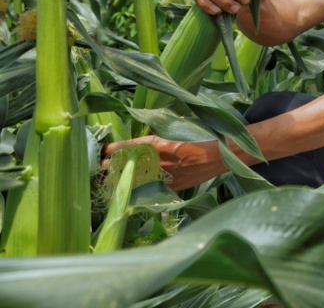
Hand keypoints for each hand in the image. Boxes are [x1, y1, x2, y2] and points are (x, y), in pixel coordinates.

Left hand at [102, 136, 225, 191]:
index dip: (117, 149)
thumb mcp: (176, 137)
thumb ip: (158, 142)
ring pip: (138, 179)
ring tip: (108, 178)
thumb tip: (138, 145)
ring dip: (122, 178)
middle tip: (100, 165)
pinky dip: (139, 188)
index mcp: (162, 145)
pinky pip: (151, 189)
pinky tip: (130, 189)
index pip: (132, 147)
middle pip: (130, 165)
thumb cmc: (200, 142)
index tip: (104, 150)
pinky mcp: (172, 186)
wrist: (219, 157)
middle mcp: (161, 161)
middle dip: (114, 166)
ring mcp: (166, 176)